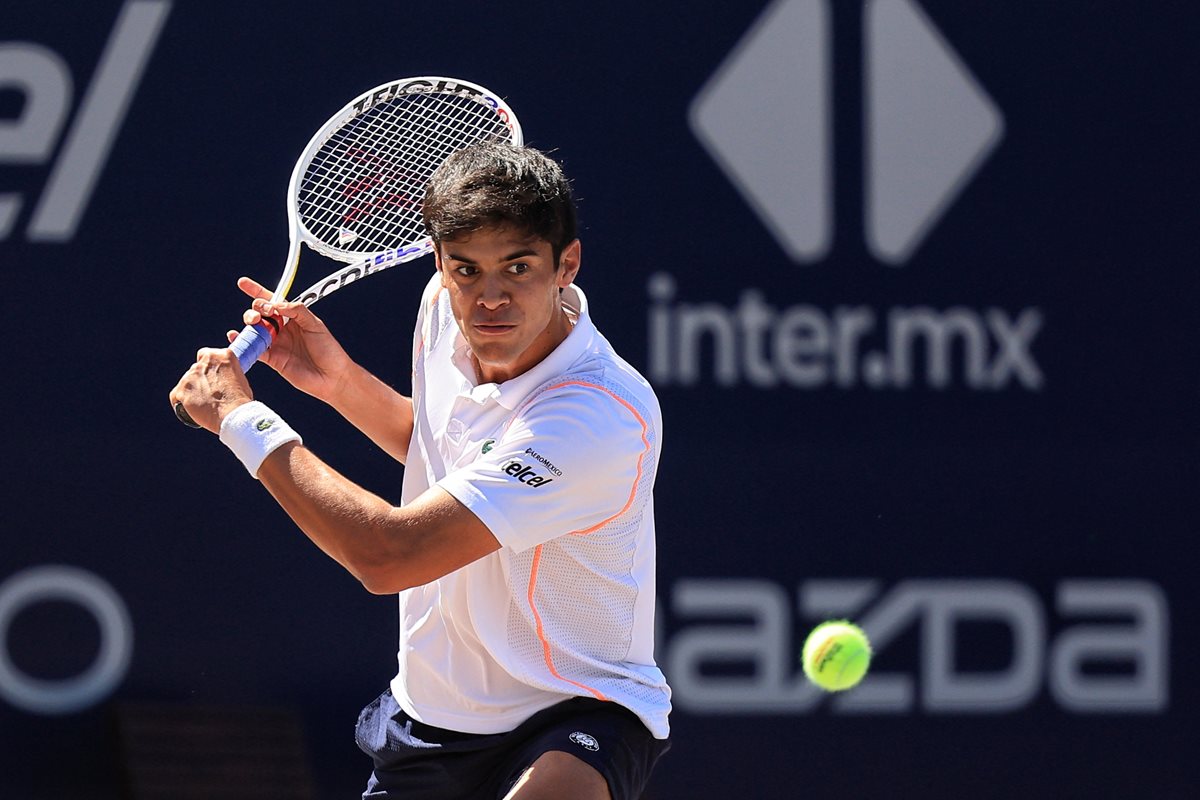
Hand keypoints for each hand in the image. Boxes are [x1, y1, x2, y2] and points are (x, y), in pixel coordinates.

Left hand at [169, 347, 252, 433]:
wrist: (233, 415)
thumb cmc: (240, 402)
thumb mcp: (240, 379)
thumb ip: (227, 374)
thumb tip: (220, 380)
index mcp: (223, 355)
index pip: (207, 354)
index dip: (209, 366)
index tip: (213, 376)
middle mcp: (204, 362)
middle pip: (196, 368)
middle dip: (201, 379)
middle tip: (210, 393)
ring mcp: (190, 376)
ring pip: (186, 382)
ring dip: (192, 391)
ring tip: (204, 405)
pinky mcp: (181, 390)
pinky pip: (176, 395)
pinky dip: (181, 402)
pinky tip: (192, 409)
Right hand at [233, 276, 354, 403]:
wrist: (332, 377)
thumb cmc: (329, 350)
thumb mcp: (316, 325)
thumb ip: (297, 311)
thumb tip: (278, 304)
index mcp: (293, 317)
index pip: (273, 301)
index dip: (258, 292)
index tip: (244, 284)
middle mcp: (282, 329)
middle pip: (260, 314)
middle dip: (255, 309)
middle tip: (260, 313)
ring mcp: (276, 343)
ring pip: (254, 330)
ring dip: (249, 324)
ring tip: (253, 323)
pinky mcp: (272, 359)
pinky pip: (253, 349)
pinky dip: (242, 342)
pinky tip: (236, 336)